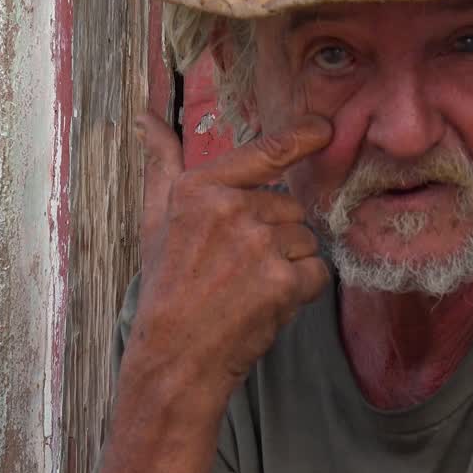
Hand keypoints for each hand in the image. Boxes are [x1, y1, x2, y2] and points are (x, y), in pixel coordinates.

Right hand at [126, 113, 333, 400]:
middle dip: (275, 234)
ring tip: (249, 287)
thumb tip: (146, 117)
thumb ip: (161, 165)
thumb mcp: (155, 220)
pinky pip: (316, 272)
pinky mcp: (283, 280)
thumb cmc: (166, 288)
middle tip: (239, 267)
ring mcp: (259, 244)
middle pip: (289, 207)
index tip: (326, 128)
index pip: (265, 153)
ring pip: (305, 240)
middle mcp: (231, 209)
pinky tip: (267, 303)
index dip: (302, 137)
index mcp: (200, 189)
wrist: (173, 355)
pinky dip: (301, 290)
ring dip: (288, 263)